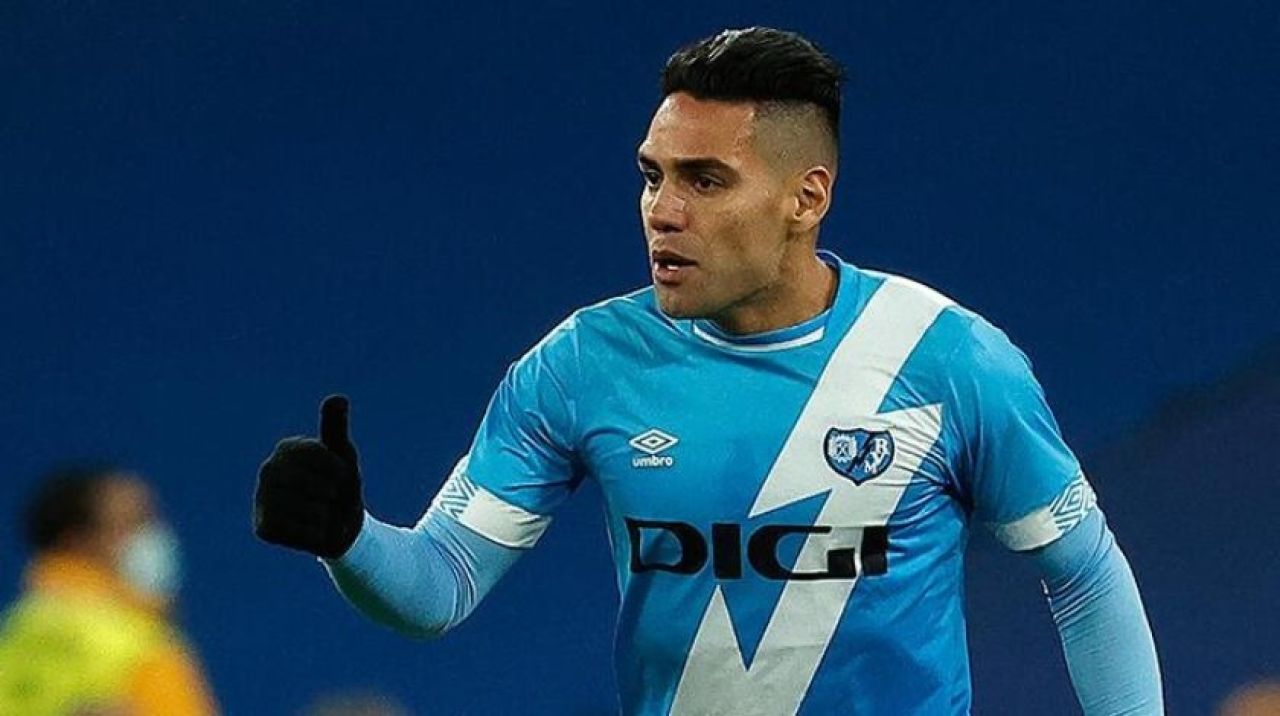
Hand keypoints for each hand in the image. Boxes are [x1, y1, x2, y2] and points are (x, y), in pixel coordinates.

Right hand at [254, 395, 364, 558]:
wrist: (340, 525)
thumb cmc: (342, 485)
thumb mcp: (343, 455)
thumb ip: (336, 428)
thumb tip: (337, 398)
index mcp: (287, 448)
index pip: (319, 455)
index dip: (339, 470)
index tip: (340, 475)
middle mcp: (268, 470)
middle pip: (313, 484)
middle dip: (332, 494)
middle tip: (330, 497)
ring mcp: (262, 499)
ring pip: (306, 509)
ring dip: (325, 515)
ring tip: (321, 513)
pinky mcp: (263, 527)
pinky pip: (298, 532)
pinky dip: (314, 534)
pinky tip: (312, 530)